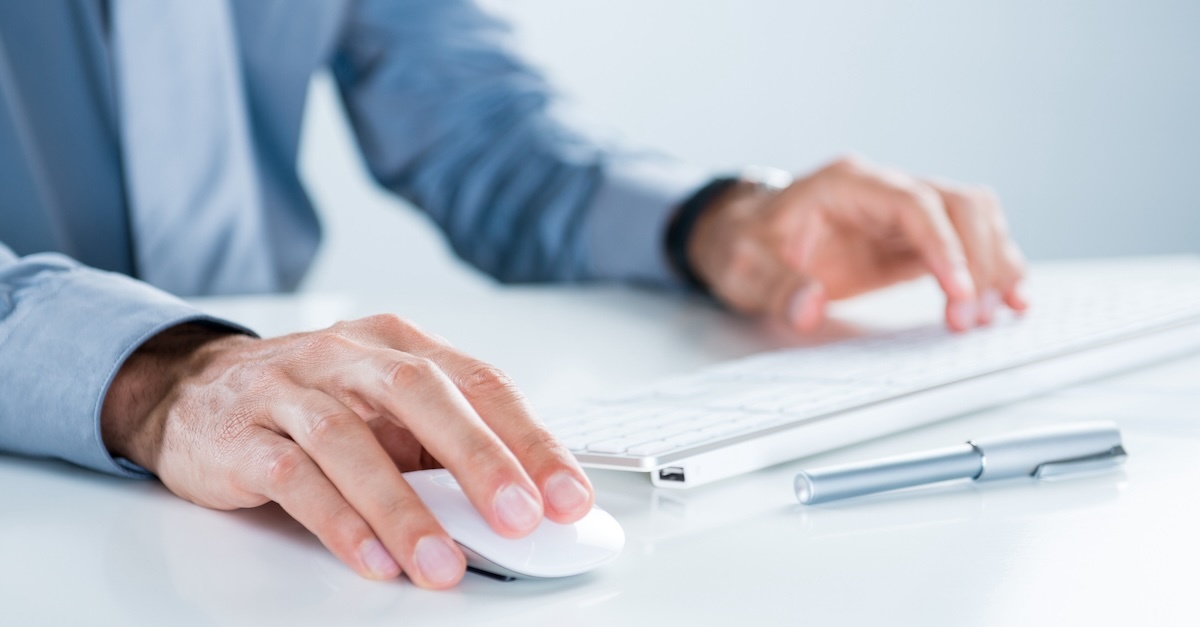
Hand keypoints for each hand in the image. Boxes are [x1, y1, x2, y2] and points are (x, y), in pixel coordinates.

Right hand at [101, 316, 593, 588]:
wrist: (194, 389)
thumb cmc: (314, 401)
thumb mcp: (387, 409)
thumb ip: (444, 445)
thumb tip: (523, 502)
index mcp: (400, 344)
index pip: (480, 383)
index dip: (530, 439)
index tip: (568, 496)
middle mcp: (349, 356)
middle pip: (423, 394)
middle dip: (479, 458)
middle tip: (519, 516)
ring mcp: (290, 390)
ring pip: (352, 442)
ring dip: (404, 509)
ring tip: (443, 562)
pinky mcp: (241, 435)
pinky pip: (294, 479)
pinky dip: (339, 523)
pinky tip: (374, 559)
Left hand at [688, 156, 1027, 331]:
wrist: (741, 236)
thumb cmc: (744, 244)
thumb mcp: (744, 267)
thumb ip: (775, 286)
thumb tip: (808, 307)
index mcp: (845, 184)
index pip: (913, 203)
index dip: (943, 246)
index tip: (959, 292)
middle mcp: (883, 190)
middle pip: (958, 204)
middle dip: (979, 259)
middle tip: (973, 318)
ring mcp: (902, 213)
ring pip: (974, 219)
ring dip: (995, 262)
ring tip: (996, 315)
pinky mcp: (911, 241)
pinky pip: (967, 244)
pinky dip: (990, 269)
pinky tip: (1004, 301)